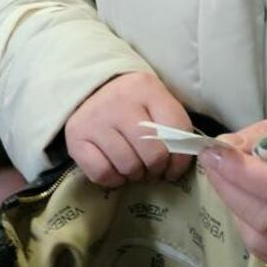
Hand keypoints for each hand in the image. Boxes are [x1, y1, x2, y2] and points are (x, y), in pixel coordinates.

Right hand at [64, 72, 193, 185]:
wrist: (91, 90)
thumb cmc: (134, 104)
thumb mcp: (157, 104)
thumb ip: (174, 127)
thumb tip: (190, 160)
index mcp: (147, 88)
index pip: (176, 131)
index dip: (180, 159)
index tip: (174, 168)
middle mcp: (119, 101)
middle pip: (153, 154)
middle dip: (156, 169)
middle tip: (152, 168)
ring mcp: (95, 119)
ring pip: (128, 166)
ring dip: (135, 174)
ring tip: (133, 166)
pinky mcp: (76, 137)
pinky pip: (103, 174)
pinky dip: (113, 178)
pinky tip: (115, 168)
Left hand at [198, 112, 266, 266]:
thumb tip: (227, 146)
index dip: (245, 172)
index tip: (216, 151)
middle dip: (231, 187)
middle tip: (210, 160)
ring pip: (262, 239)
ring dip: (234, 206)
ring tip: (224, 177)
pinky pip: (264, 251)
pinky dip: (244, 225)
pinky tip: (242, 201)